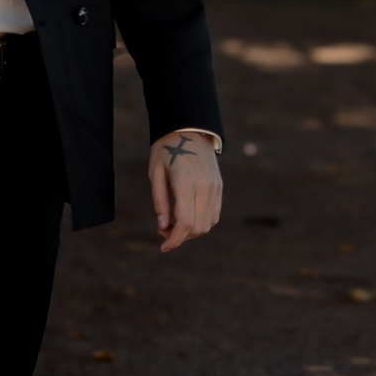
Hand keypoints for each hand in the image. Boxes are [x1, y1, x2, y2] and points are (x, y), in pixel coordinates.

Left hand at [149, 134, 222, 254]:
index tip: (163, 247)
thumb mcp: (155, 173)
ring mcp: (215, 187)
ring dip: (191, 232)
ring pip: (208, 224)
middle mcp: (205, 187)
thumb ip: (160, 201)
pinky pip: (214, 214)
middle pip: (197, 227)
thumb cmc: (167, 149)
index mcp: (186, 182)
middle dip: (180, 237)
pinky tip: (187, 217)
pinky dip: (201, 222)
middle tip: (163, 231)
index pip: (185, 222)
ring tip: (174, 224)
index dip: (174, 240)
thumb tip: (162, 227)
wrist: (190, 128)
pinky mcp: (220, 187)